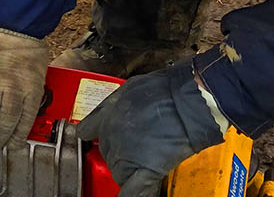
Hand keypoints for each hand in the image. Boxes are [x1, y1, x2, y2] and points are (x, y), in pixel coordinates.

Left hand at [75, 61, 225, 196]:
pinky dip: (129, 195)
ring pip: (117, 171)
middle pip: (105, 152)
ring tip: (144, 158)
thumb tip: (112, 114)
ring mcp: (127, 154)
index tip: (90, 138)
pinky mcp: (145, 170)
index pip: (87, 130)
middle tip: (135, 143)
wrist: (186, 101)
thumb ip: (114, 105)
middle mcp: (112, 135)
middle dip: (117, 150)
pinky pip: (130, 191)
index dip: (90, 135)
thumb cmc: (165, 90)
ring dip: (127, 169)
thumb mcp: (130, 87)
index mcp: (108, 114)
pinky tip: (129, 194)